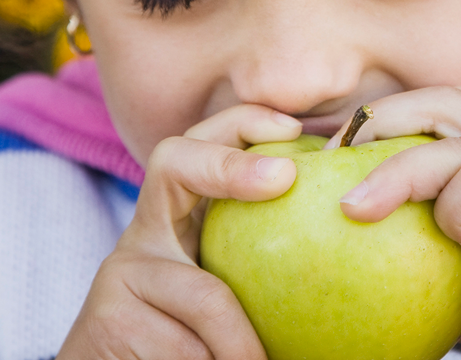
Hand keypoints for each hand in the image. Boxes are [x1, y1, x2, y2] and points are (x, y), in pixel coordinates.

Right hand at [58, 104, 301, 358]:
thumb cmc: (198, 346)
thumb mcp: (235, 295)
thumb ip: (268, 261)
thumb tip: (354, 240)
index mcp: (178, 221)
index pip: (202, 146)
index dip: (241, 123)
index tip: (293, 130)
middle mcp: (143, 235)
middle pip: (175, 162)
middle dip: (233, 165)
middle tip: (286, 177)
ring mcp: (118, 272)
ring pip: (208, 295)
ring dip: (244, 343)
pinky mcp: (106, 316)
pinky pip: (187, 346)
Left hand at [334, 87, 460, 359]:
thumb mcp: (455, 257)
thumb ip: (423, 218)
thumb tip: (346, 199)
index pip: (446, 104)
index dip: (387, 118)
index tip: (336, 158)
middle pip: (445, 102)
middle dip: (378, 124)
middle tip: (332, 163)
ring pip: (452, 143)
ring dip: (395, 176)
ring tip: (358, 211)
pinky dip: (452, 210)